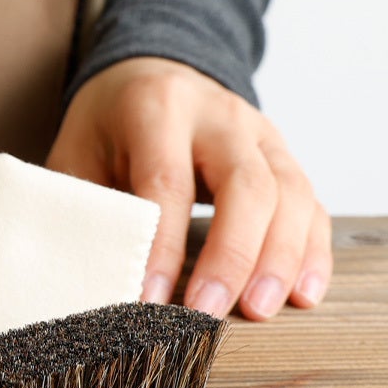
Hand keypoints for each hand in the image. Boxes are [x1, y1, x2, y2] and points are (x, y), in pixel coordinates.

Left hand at [46, 57, 331, 319]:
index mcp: (157, 108)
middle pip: (246, 185)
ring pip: (290, 194)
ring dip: (279, 259)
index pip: (167, 182)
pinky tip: (302, 294)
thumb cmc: (106, 125)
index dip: (161, 247)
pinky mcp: (283, 155)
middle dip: (232, 256)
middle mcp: (219, 115)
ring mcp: (259, 133)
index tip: (149, 300)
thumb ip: (84, 208)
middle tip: (211, 313)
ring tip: (259, 310)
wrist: (148, 73)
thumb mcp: (77, 153)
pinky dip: (310, 252)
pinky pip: (310, 204)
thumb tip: (84, 280)